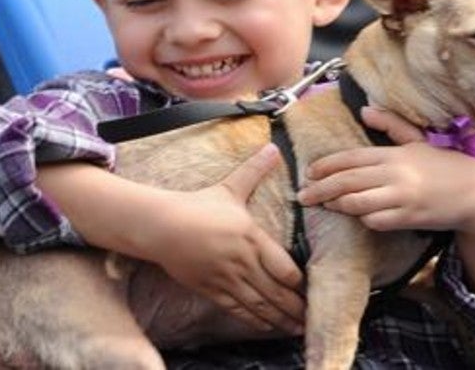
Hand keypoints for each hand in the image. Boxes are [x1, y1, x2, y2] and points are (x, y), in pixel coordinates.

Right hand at [138, 144, 304, 333]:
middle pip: (275, 291)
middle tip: (312, 318)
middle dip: (295, 307)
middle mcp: (242, 261)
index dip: (299, 283)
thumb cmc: (198, 205)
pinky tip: (267, 326)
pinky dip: (254, 319)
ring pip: (259, 304)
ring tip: (297, 329)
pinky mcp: (211, 289)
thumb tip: (273, 147)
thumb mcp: (230, 187)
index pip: (284, 267)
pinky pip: (237, 309)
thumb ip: (254, 170)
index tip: (312, 290)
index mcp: (252, 237)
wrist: (161, 225)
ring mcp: (226, 278)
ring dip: (279, 318)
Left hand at [298, 107, 474, 234]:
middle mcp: (395, 174)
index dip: (326, 166)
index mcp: (394, 154)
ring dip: (338, 205)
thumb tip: (365, 109)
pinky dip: (364, 219)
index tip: (309, 172)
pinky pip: (376, 221)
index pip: (351, 158)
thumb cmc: (445, 165)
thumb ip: (391, 124)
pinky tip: (357, 217)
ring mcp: (402, 197)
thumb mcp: (418, 140)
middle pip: (347, 181)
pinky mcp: (409, 218)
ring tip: (325, 205)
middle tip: (303, 196)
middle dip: (321, 189)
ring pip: (357, 203)